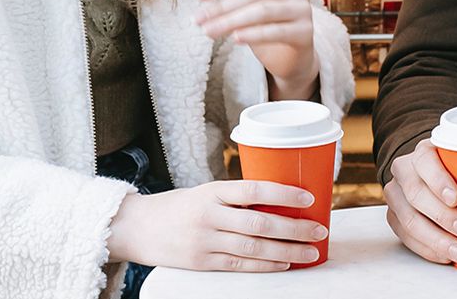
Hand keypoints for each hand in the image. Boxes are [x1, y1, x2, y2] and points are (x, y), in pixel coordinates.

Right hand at [106, 180, 327, 270]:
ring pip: (254, 248)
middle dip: (294, 228)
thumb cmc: (178, 207)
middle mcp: (209, 216)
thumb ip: (235, 198)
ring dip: (287, 250)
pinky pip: (240, 265)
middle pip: (259, 223)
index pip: (254, 190)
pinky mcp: (201, 263)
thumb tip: (280, 203)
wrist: (136, 228)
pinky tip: (285, 263)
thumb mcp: (204, 192)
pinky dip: (266, 265)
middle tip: (319, 229)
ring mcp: (204, 241)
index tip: (309, 198)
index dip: (284, 194)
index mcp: (212, 191)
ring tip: (311, 251)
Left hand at [196, 0, 317, 98]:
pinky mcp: (306, 32)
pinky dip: (253, 35)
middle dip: (222, 6)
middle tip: (199, 18)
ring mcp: (303, 8)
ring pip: (262, 12)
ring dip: (231, 22)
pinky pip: (275, 32)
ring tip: (208, 31)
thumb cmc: (267, 18)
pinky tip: (234, 38)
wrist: (292, 52)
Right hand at [383, 139, 456, 266]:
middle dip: (443, 216)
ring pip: (408, 219)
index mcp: (424, 152)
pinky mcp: (394, 217)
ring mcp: (396, 195)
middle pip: (416, 194)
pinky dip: (427, 249)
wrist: (427, 176)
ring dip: (435, 239)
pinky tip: (445, 255)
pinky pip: (405, 237)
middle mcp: (404, 170)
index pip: (425, 162)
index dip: (438, 180)